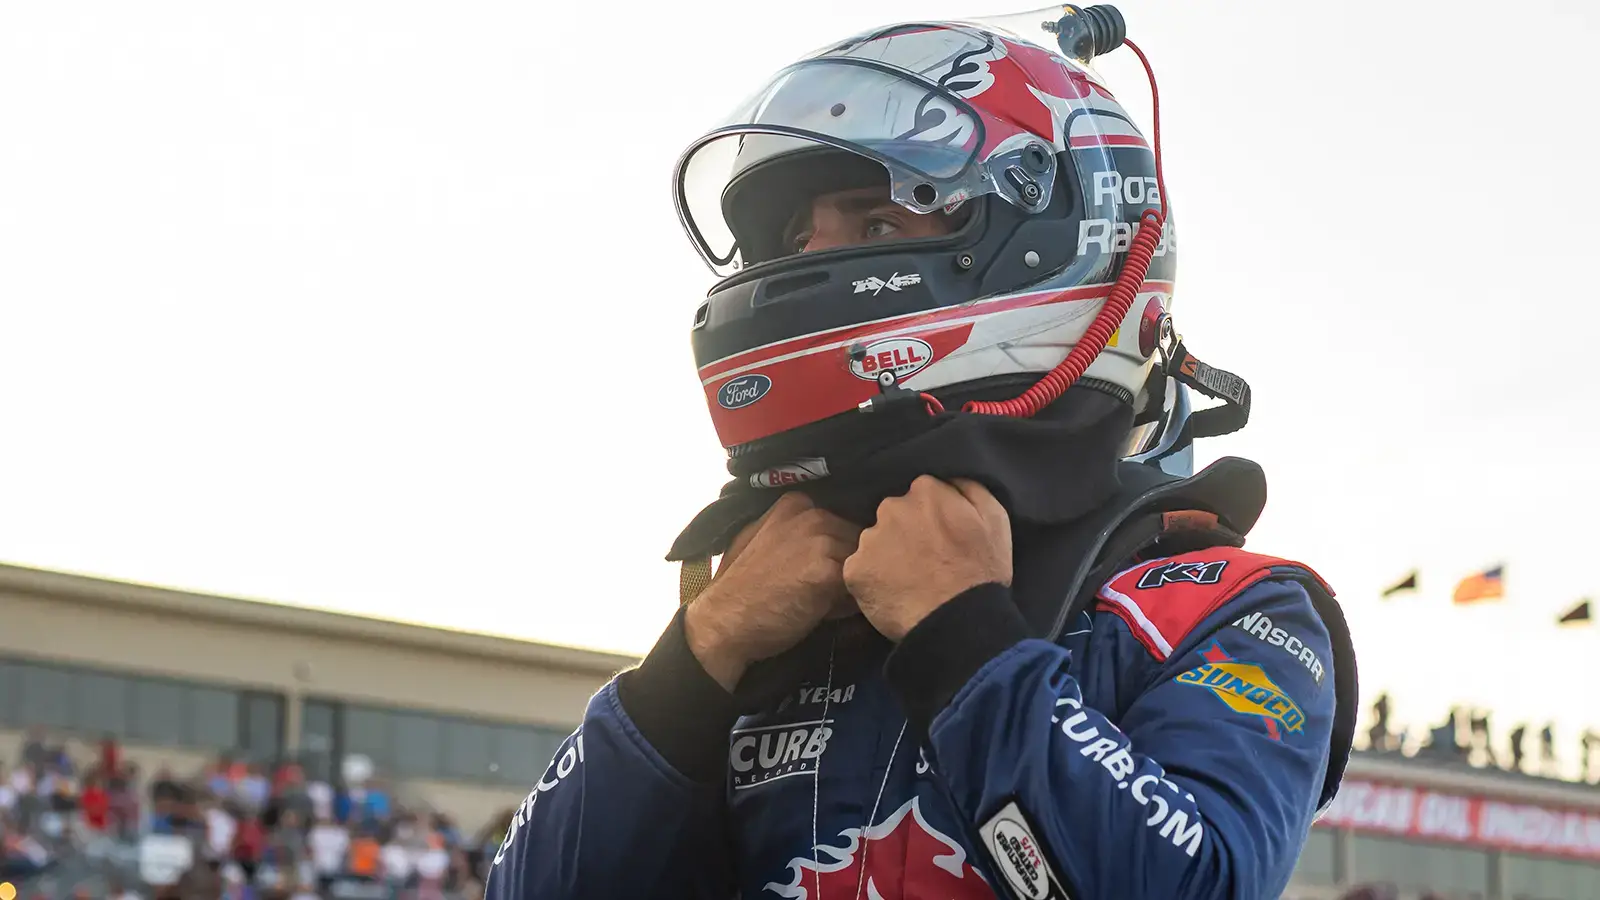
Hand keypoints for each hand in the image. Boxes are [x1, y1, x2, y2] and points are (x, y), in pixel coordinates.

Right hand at [684, 492, 861, 690]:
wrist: (724, 622)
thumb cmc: (742, 588)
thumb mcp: (761, 539)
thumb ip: (794, 530)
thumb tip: (831, 537)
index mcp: (796, 503)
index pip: (842, 521)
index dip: (838, 549)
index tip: (820, 570)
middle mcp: (811, 514)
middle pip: (855, 541)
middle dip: (847, 566)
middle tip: (824, 592)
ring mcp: (820, 541)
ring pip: (860, 563)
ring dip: (850, 585)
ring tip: (821, 604)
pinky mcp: (827, 571)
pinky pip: (857, 587)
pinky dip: (848, 605)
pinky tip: (823, 614)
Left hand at [843, 476, 1011, 641]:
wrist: (959, 622)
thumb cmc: (982, 571)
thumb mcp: (995, 519)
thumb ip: (969, 488)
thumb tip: (949, 480)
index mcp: (925, 491)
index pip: (920, 495)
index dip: (930, 516)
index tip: (938, 536)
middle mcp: (892, 508)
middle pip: (893, 515)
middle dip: (905, 531)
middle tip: (923, 560)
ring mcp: (870, 539)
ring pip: (874, 542)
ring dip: (887, 555)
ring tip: (908, 580)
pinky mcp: (855, 570)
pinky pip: (860, 569)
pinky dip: (873, 580)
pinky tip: (893, 594)